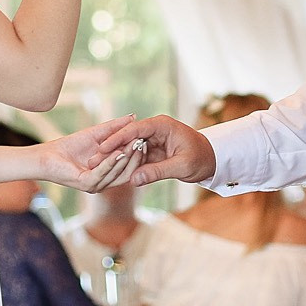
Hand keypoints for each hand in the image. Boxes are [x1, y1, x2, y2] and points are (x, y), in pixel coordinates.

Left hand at [33, 115, 140, 190]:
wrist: (48, 155)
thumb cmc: (70, 146)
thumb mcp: (98, 134)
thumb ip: (116, 128)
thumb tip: (134, 117)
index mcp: (109, 173)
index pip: (130, 165)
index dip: (139, 153)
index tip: (147, 138)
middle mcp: (105, 182)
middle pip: (127, 171)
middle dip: (137, 157)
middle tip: (144, 141)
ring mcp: (96, 185)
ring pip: (117, 173)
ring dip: (127, 158)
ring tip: (135, 144)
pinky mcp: (86, 184)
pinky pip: (102, 173)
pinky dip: (111, 162)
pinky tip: (119, 151)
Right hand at [99, 115, 216, 186]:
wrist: (212, 160)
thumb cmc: (201, 159)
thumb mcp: (181, 166)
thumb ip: (158, 171)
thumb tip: (133, 180)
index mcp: (162, 125)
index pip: (135, 129)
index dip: (117, 138)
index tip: (102, 148)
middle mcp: (155, 129)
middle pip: (127, 136)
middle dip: (111, 148)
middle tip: (93, 159)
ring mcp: (152, 138)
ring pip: (128, 146)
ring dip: (114, 156)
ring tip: (96, 166)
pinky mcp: (151, 149)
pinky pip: (134, 155)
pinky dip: (123, 162)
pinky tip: (110, 171)